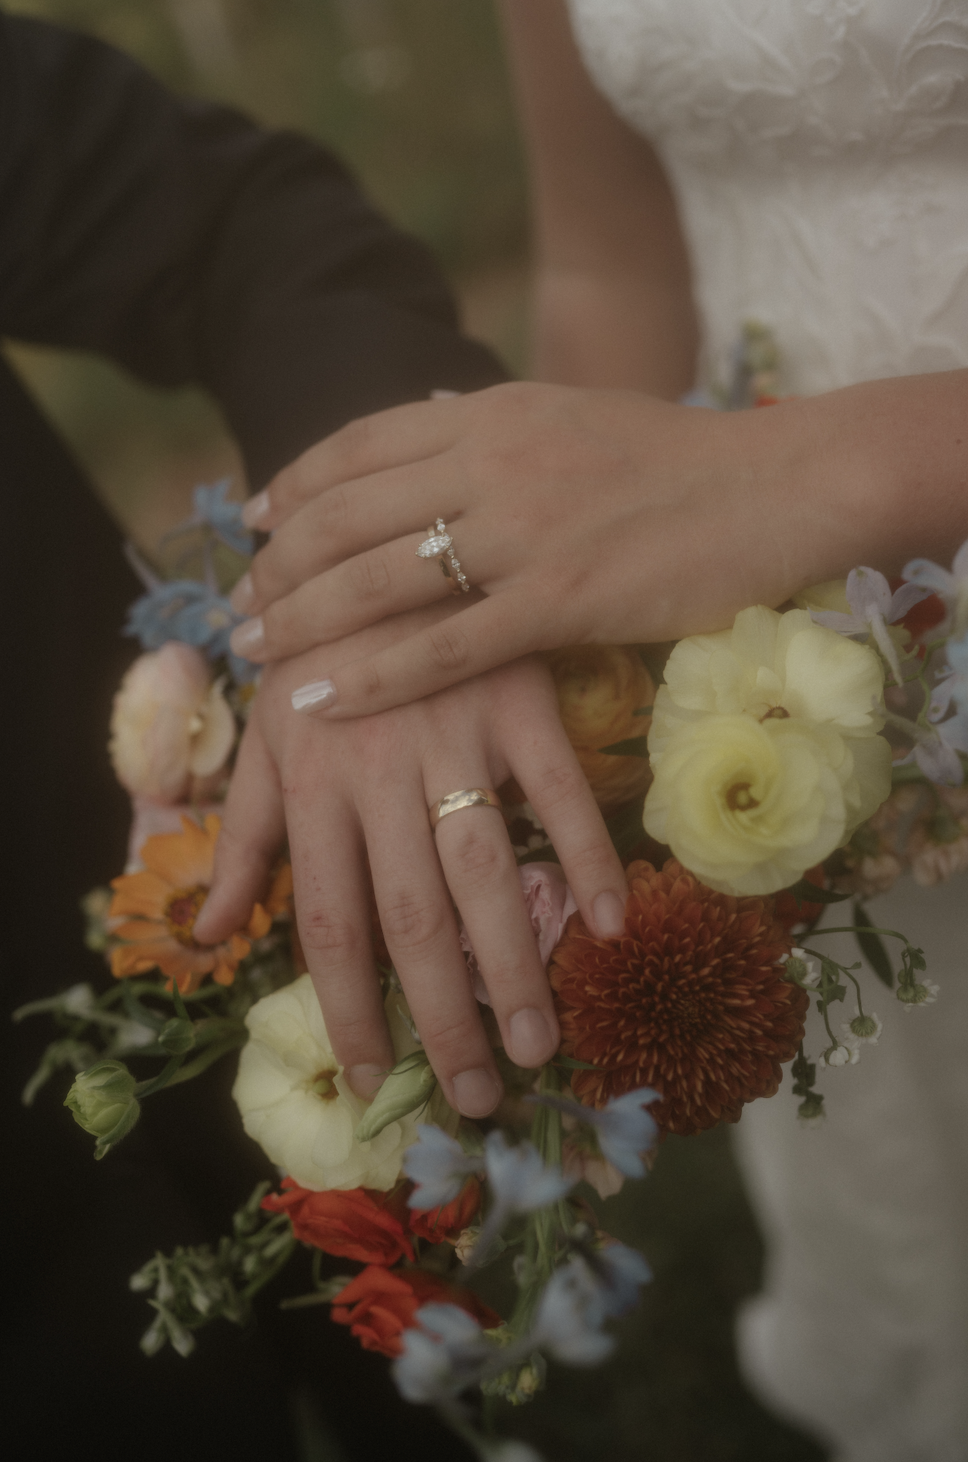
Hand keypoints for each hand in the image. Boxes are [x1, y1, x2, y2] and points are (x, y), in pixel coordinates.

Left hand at [193, 605, 626, 1117]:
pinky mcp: (520, 700)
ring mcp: (456, 734)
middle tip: (480, 1095)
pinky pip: (561, 791)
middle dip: (444, 1017)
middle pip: (412, 918)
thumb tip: (207, 936)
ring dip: (517, 965)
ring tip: (541, 1045)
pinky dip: (589, 855)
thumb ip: (240, 839)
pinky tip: (613, 926)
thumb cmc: (316, 653)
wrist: (381, 540)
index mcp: (313, 786)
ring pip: (485, 870)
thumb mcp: (264, 740)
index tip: (379, 1084)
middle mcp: (380, 772)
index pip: (331, 925)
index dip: (352, 1012)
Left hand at [226, 380, 851, 715]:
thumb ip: (491, 420)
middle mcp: (493, 462)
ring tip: (255, 649)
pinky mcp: (560, 604)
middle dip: (279, 563)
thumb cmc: (681, 457)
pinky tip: (322, 701)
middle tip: (241, 603)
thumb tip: (426, 403)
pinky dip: (372, 677)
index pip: (362, 443)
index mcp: (493, 410)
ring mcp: (524, 533)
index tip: (257, 519)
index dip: (297, 483)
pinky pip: (443, 647)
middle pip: (350, 513)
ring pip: (379, 579)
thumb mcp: (572, 411)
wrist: (777, 487)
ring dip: (302, 617)